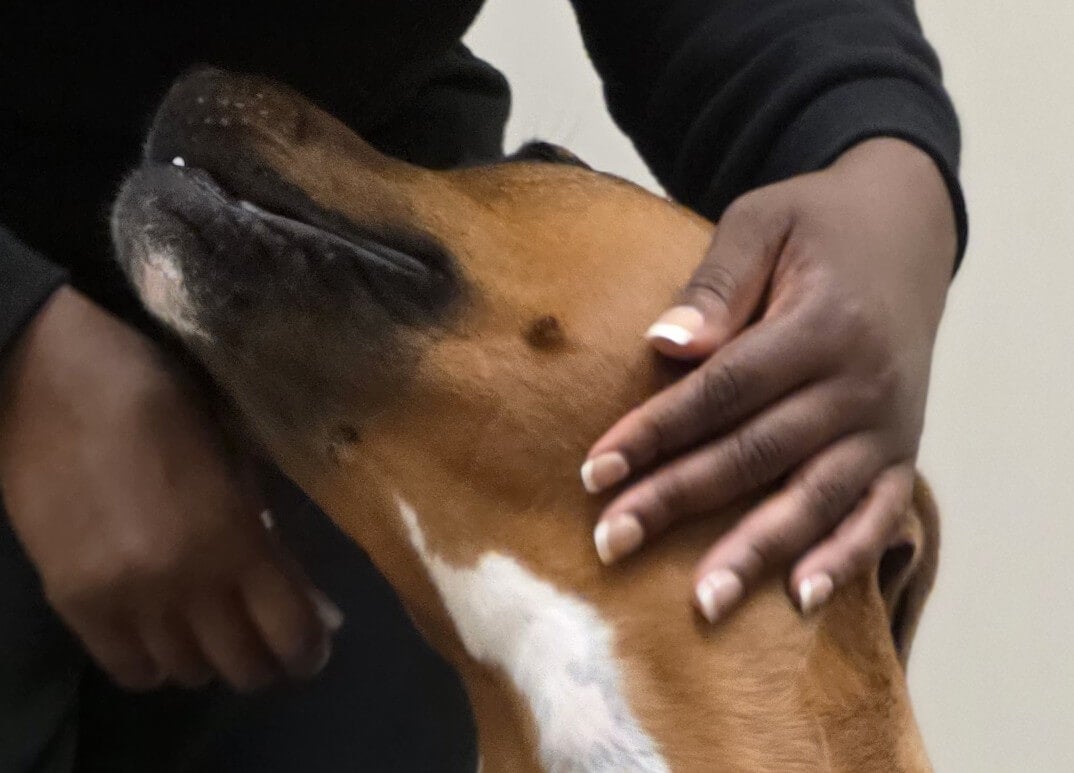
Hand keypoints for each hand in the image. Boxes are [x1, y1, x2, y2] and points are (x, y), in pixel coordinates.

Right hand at [0, 287, 341, 689]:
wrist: (57, 379)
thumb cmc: (165, 403)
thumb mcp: (237, 464)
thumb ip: (268, 536)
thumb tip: (310, 603)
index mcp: (235, 538)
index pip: (291, 633)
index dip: (308, 651)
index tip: (311, 648)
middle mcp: (183, 583)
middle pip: (242, 667)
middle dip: (265, 662)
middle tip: (267, 642)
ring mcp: (125, 598)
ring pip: (188, 674)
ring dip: (210, 660)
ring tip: (214, 633)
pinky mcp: (72, 602)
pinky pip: (128, 669)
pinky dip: (156, 664)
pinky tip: (164, 639)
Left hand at [582, 138, 955, 621]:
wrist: (907, 231)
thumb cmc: (818, 226)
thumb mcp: (764, 223)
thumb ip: (716, 283)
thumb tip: (665, 344)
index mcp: (821, 324)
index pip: (723, 391)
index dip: (657, 433)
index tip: (594, 471)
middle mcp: (860, 384)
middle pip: (756, 454)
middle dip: (678, 501)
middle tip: (611, 541)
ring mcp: (887, 425)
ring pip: (813, 499)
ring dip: (755, 551)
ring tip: (702, 602)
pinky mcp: (903, 451)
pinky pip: (877, 514)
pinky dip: (844, 559)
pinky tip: (800, 598)